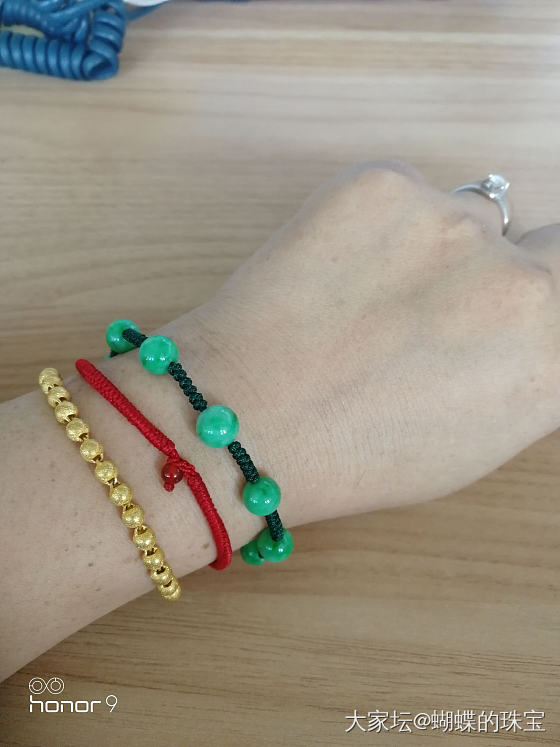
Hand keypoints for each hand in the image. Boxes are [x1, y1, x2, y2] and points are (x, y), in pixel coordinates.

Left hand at [175, 161, 559, 525]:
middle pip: (548, 242)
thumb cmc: (350, 450)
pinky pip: (407, 195)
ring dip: (436, 250)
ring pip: (469, 219)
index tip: (526, 298)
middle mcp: (520, 283)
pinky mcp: (384, 185)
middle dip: (509, 269)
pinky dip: (381, 227)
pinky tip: (335, 274)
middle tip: (446, 304)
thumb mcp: (474, 433)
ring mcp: (451, 223)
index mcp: (552, 358)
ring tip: (369, 300)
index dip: (550, 292)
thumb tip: (530, 319)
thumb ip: (525, 364)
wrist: (246, 417)